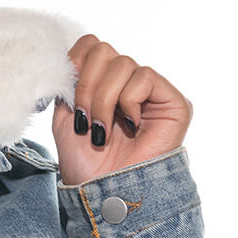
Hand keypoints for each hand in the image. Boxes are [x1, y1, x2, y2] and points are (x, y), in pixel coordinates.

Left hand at [52, 35, 192, 185]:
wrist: (104, 191)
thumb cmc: (85, 163)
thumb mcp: (65, 117)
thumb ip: (67, 83)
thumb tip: (66, 57)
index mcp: (102, 83)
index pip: (90, 46)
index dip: (75, 64)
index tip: (68, 99)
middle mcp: (127, 82)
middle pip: (102, 49)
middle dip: (85, 86)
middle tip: (84, 120)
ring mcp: (151, 91)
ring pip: (122, 63)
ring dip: (103, 99)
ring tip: (102, 129)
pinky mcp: (173, 100)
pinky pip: (144, 77)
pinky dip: (128, 102)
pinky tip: (130, 125)